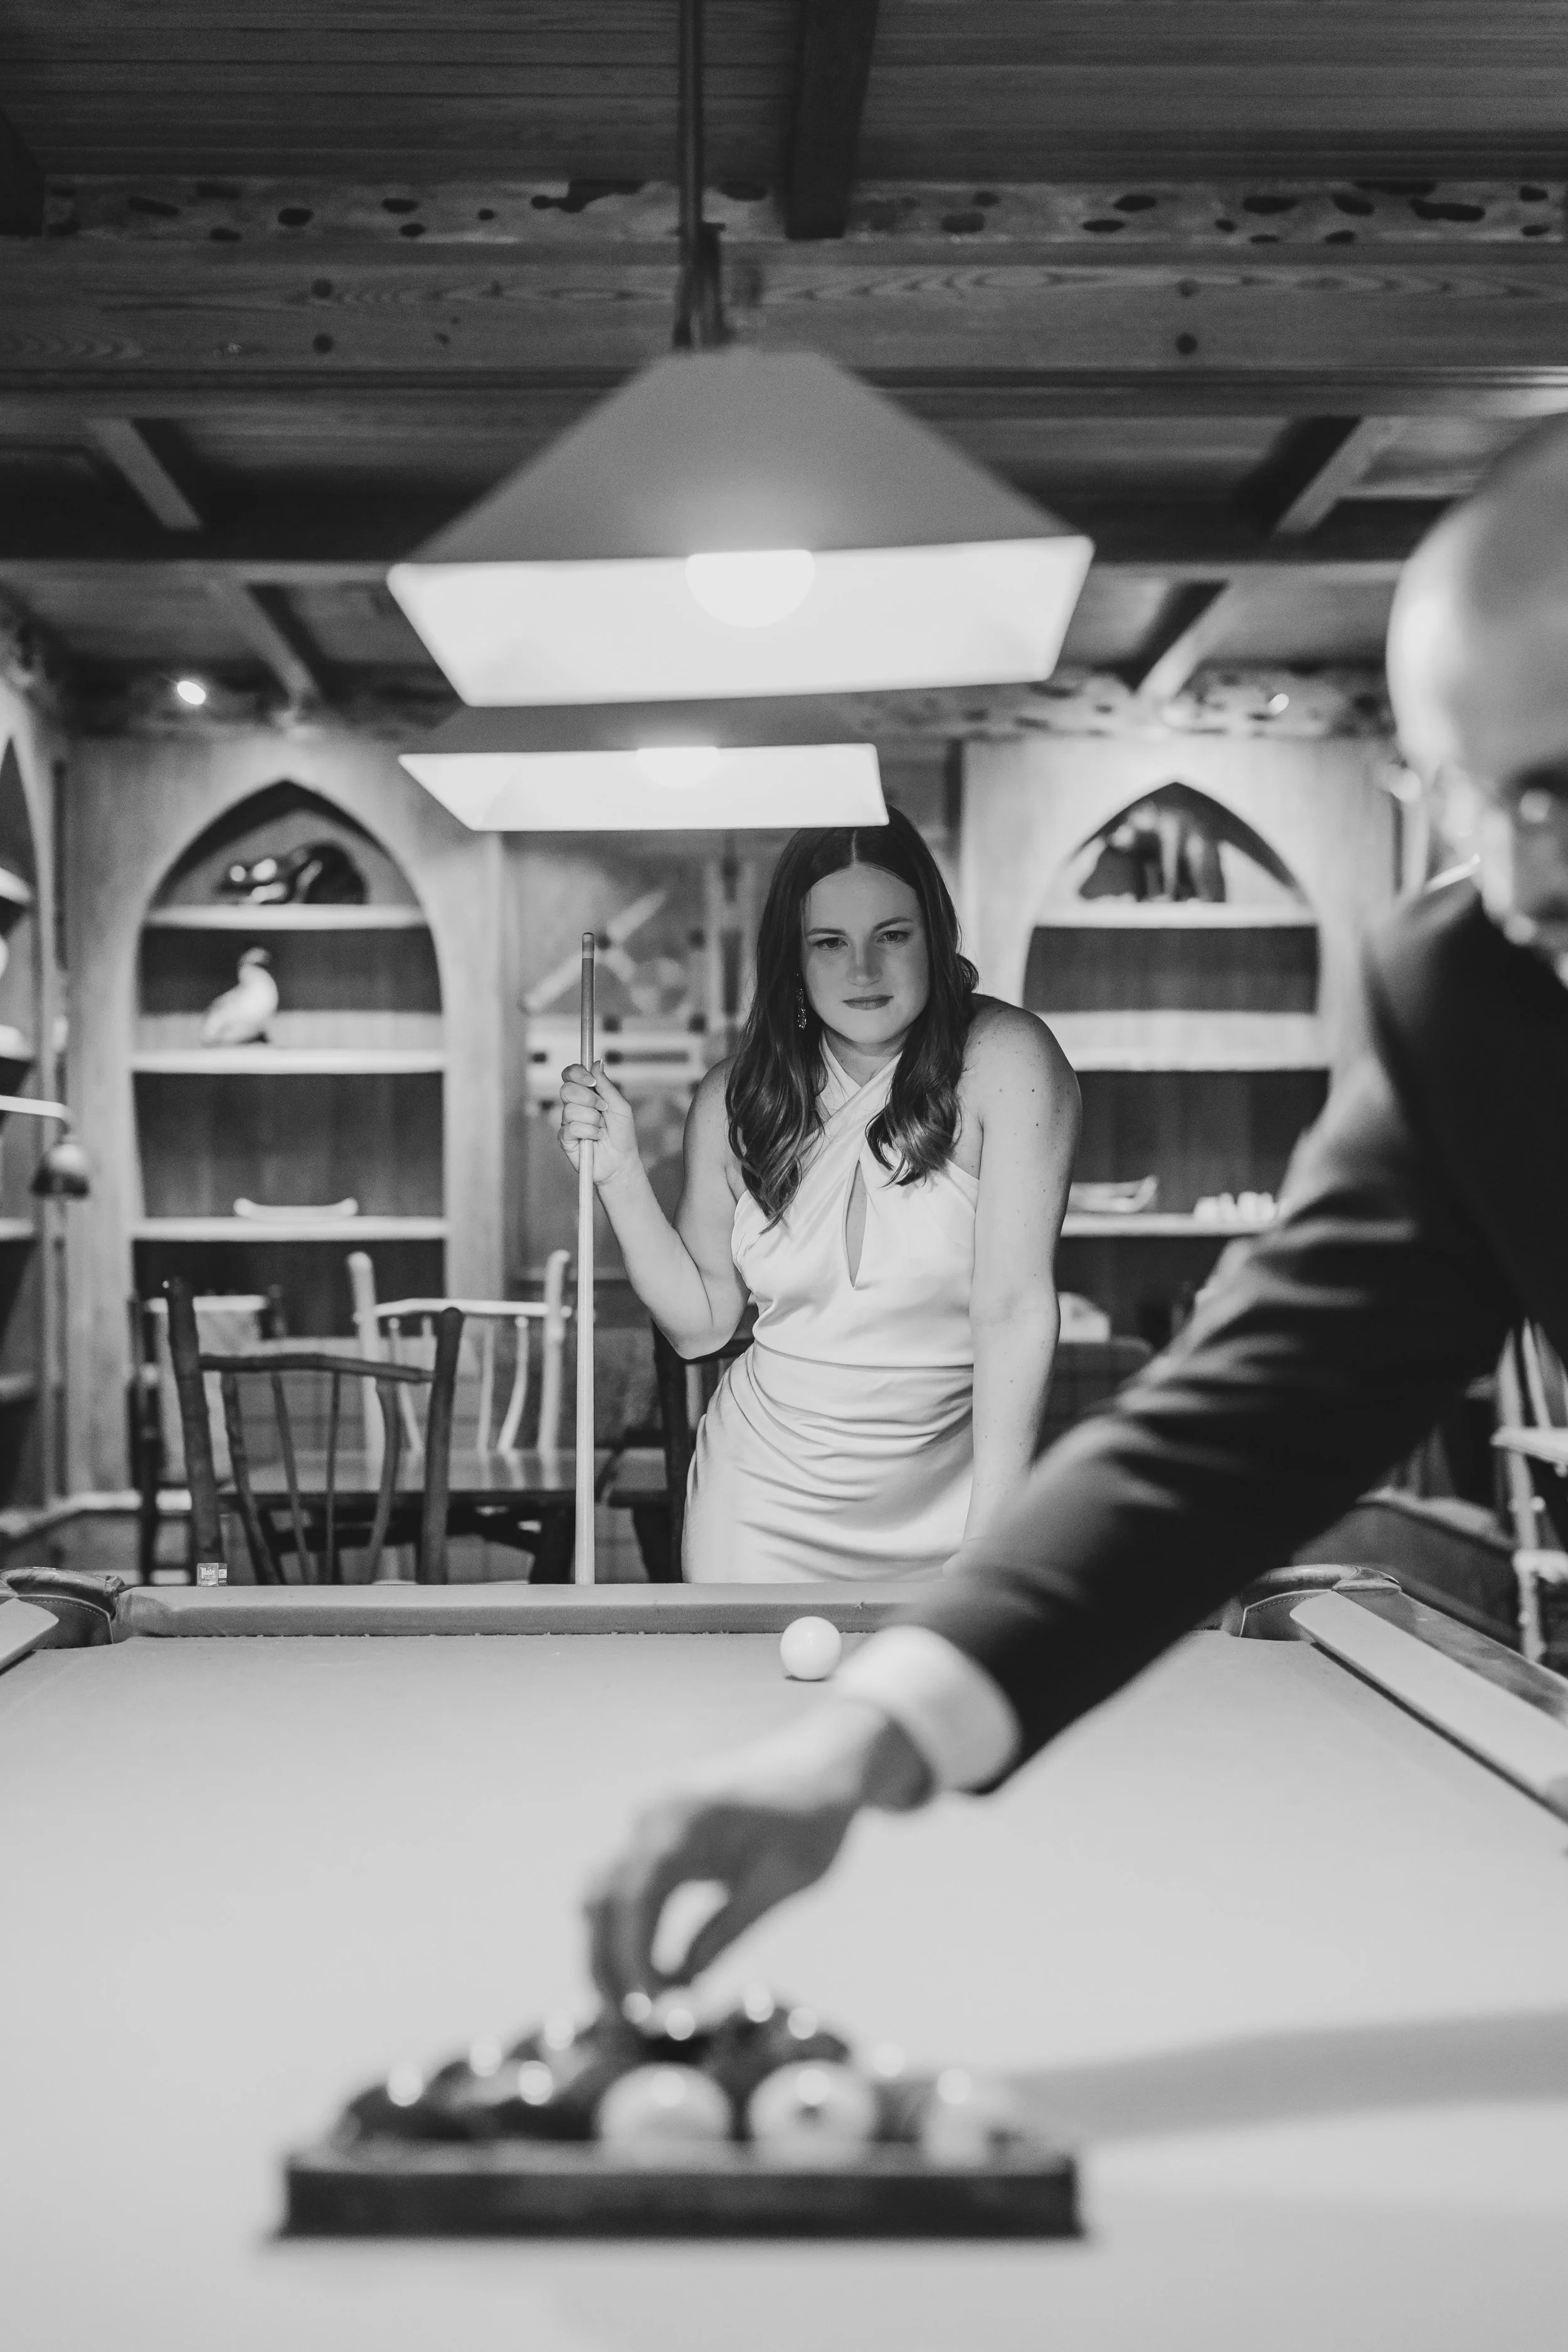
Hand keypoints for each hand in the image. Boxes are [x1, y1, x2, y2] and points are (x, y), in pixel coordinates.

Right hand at [557, 1062, 639, 1190]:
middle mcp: (574, 1105)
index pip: (571, 1075)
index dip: (577, 1073)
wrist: (621, 1162)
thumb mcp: (620, 1106)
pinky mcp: (564, 1138)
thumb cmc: (622, 1135)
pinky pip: (570, 1127)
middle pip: (566, 1089)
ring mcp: (568, 1121)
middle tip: (603, 1110)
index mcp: (586, 1094)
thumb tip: (597, 1063)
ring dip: (592, 1120)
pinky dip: (588, 1133)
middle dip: (588, 1099)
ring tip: (601, 1129)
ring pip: (570, 1110)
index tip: (592, 1082)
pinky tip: (594, 1139)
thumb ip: (607, 1086)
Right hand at [583, 1700, 929, 2012]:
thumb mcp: (783, 1884)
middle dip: (606, 1961)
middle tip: (627, 2022)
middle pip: (604, 1896)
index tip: (647, 2007)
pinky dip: (624, 1929)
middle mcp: (657, 1815)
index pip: (636, 1894)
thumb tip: (680, 1989)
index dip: (632, 1955)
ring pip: (603, 1892)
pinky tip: (647, 1972)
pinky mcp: (657, 1836)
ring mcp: (651, 1821)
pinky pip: (623, 1885)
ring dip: (607, 1948)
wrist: (824, 1767)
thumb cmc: (814, 1823)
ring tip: (632, 2006)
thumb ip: (726, 1932)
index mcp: (689, 1818)